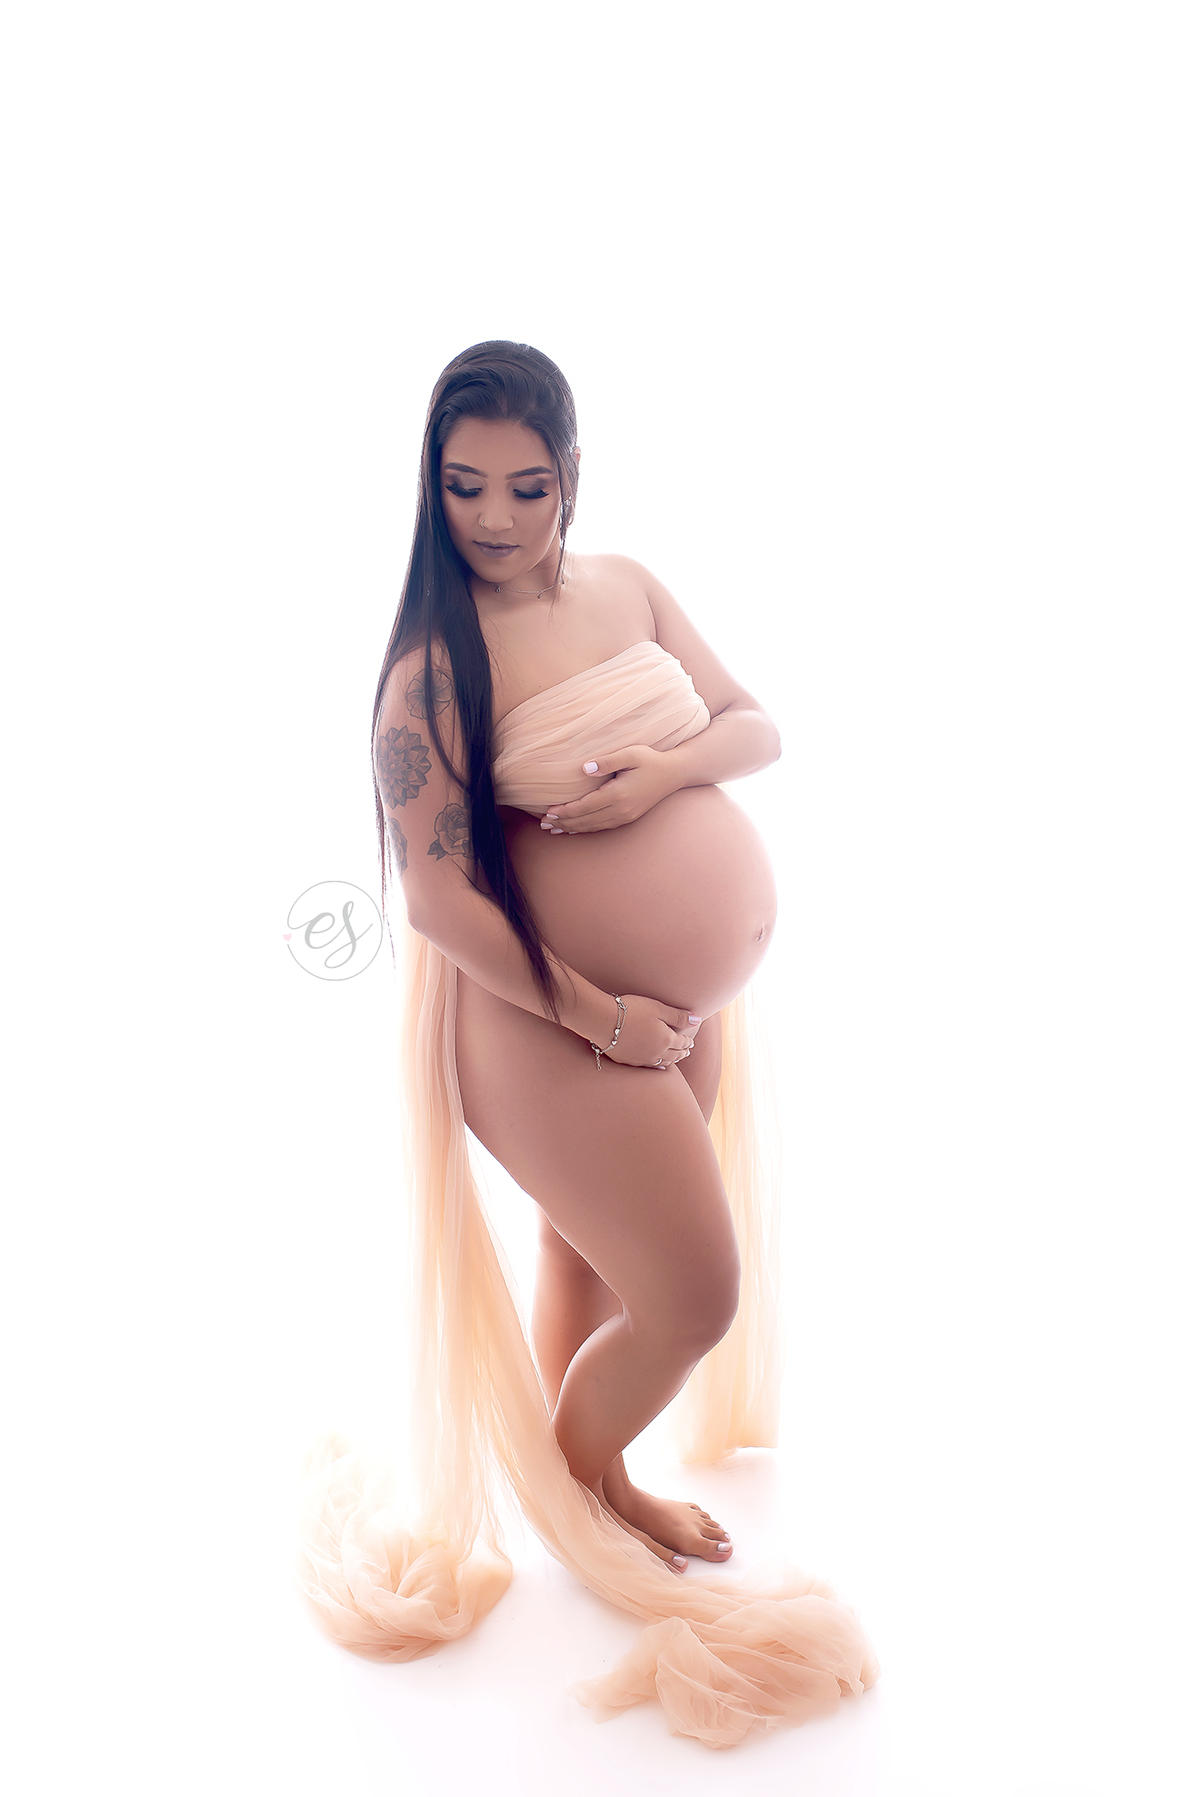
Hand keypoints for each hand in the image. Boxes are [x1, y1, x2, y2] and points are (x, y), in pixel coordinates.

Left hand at [540, 745, 674, 833]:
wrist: (674, 773)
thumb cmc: (650, 760)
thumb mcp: (631, 753)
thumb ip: (607, 760)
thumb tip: (584, 769)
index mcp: (618, 794)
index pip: (585, 806)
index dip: (565, 811)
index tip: (548, 812)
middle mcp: (621, 810)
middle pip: (585, 820)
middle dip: (563, 823)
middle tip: (543, 825)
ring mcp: (625, 816)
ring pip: (592, 826)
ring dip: (571, 828)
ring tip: (553, 829)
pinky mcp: (628, 818)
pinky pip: (602, 827)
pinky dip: (585, 829)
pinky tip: (574, 829)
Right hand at [600, 995, 701, 1070]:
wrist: (603, 1021)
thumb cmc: (631, 1010)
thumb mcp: (658, 1008)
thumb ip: (679, 1015)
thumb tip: (698, 1019)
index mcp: (666, 1039)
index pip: (682, 1043)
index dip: (687, 1042)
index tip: (691, 1042)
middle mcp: (656, 1053)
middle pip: (674, 1055)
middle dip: (682, 1053)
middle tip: (686, 1051)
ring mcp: (642, 1059)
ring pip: (662, 1064)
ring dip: (671, 1061)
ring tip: (674, 1059)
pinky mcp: (628, 1061)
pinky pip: (647, 1067)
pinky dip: (656, 1067)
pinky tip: (657, 1067)